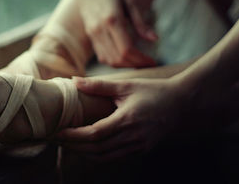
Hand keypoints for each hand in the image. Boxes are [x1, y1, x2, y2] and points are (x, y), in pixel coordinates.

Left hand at [55, 76, 184, 161]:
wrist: (182, 105)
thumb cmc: (154, 91)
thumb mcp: (127, 85)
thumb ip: (99, 85)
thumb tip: (74, 81)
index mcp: (127, 120)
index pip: (94, 134)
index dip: (73, 136)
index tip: (57, 132)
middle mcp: (132, 138)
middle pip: (96, 149)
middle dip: (73, 147)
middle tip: (55, 139)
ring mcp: (138, 147)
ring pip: (104, 158)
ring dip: (83, 153)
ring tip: (67, 144)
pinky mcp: (141, 151)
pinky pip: (114, 158)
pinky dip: (97, 155)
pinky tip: (87, 147)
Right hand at [72, 0, 157, 67]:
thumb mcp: (130, 0)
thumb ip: (141, 23)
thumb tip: (155, 40)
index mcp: (112, 19)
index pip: (127, 49)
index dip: (141, 59)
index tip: (153, 61)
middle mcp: (99, 29)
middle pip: (117, 58)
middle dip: (135, 65)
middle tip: (148, 64)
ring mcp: (92, 33)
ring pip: (108, 60)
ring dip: (124, 66)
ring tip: (138, 62)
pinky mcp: (89, 35)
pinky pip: (101, 55)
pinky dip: (114, 61)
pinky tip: (126, 57)